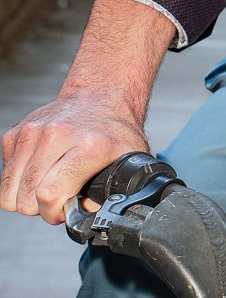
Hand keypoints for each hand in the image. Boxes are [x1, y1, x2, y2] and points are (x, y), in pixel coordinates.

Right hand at [1, 0, 172, 225]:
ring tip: (54, 179)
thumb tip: (115, 214)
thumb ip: (122, 187)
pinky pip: (3, 172)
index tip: (71, 202)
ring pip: (7, 191)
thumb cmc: (120, 129)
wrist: (105, 90)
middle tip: (63, 190)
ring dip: (28, 192)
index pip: (48, 199)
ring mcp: (34, 131)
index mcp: (89, 144)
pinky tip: (44, 165)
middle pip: (23, 200)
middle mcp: (58, 136)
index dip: (58, 210)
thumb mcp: (133, 156)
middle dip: (41, 205)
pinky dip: (18, 176)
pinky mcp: (17, 130)